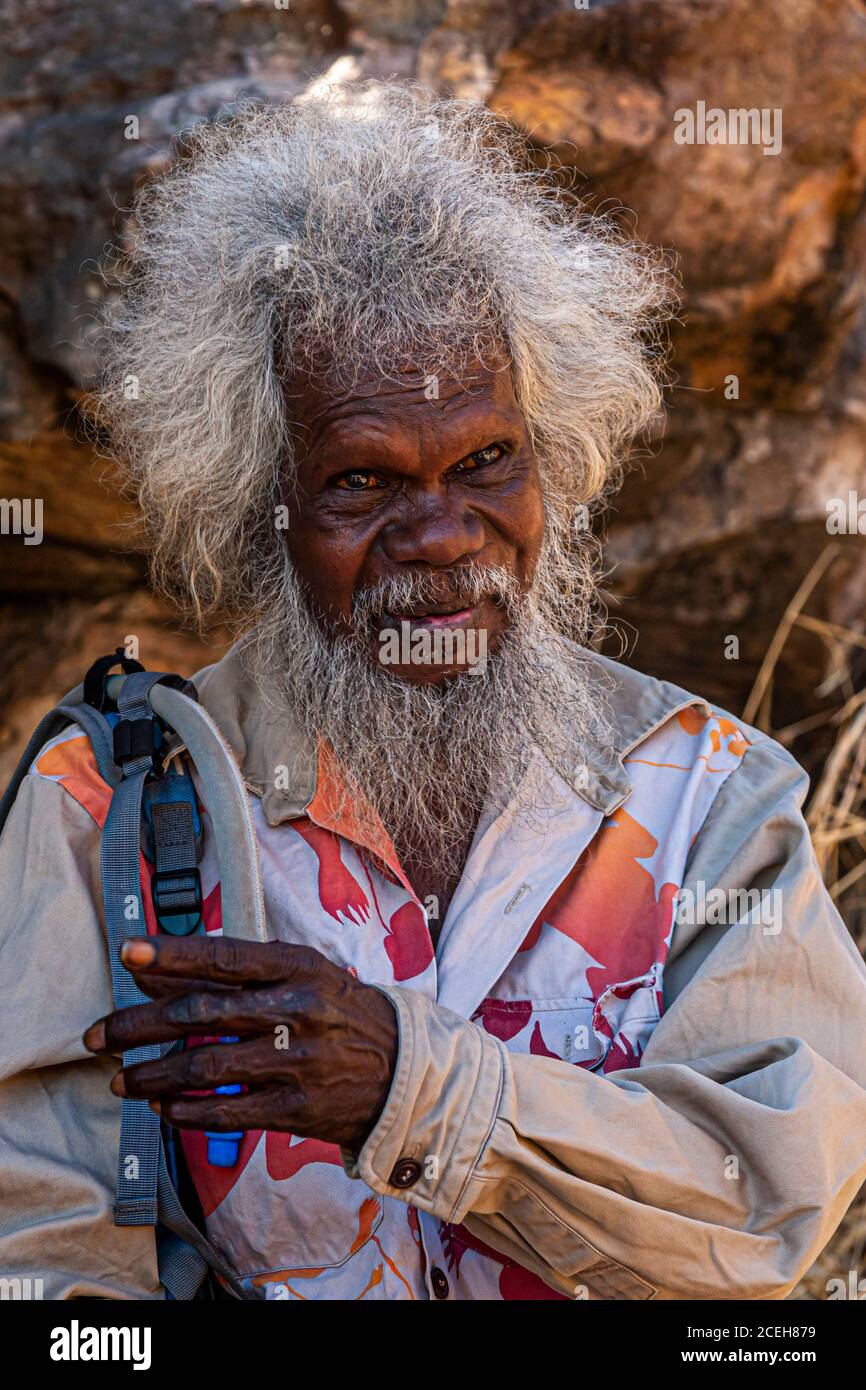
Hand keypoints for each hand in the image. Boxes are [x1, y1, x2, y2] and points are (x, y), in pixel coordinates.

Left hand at [83, 936, 398, 1152]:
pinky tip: (164, 1108)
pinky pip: (230, 1113)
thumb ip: (228, 973)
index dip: (172, 955)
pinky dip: (189, 1112)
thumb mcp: (296, 977)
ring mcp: (298, 1062)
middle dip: (139, 1025)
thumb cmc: (338, 1012)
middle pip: (202, 1014)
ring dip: (153, 1075)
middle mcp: (296, 1010)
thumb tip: (150, 969)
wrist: (404, 1070)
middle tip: (98, 1035)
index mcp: (297, 968)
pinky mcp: (298, 1109)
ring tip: (122, 1080)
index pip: (224, 957)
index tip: (127, 952)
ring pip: (207, 1068)